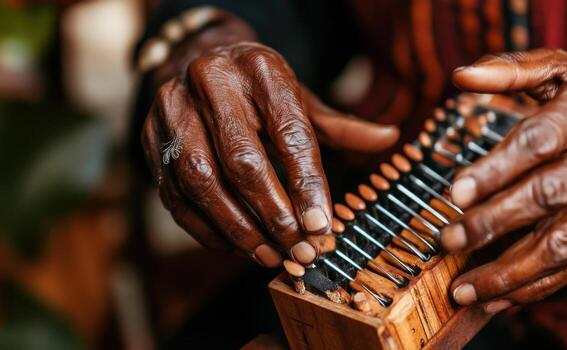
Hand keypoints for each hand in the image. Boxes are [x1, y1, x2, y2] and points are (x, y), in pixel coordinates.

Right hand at [142, 38, 398, 267]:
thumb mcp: (300, 96)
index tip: (322, 227)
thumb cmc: (257, 87)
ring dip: (238, 228)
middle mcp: (209, 82)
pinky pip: (174, 195)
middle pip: (242, 161)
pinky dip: (206, 229)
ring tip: (268, 255)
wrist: (196, 60)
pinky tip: (235, 246)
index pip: (288, 132)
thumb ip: (339, 124)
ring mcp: (172, 111)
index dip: (307, 184)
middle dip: (273, 214)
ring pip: (201, 182)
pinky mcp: (151, 139)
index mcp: (259, 68)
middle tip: (297, 248)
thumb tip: (388, 138)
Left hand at [441, 49, 566, 312]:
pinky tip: (501, 297)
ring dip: (511, 271)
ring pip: (564, 242)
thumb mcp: (563, 65)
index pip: (539, 141)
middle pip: (549, 196)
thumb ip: (511, 70)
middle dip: (494, 223)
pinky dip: (538, 285)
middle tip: (448, 241)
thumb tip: (460, 76)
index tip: (453, 193)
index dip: (496, 169)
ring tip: (464, 289)